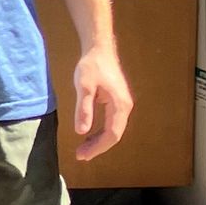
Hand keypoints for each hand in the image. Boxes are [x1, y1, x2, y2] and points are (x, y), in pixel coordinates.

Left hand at [72, 44, 132, 159]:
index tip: (82, 155)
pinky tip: (89, 135)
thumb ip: (84, 109)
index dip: (97, 147)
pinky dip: (100, 131)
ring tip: (83, 149)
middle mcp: (125, 107)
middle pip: (114, 135)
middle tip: (80, 155)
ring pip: (113, 129)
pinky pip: (111, 122)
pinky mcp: (117, 101)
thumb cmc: (91, 65)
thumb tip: (82, 131)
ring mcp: (122, 104)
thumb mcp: (84, 87)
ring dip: (99, 140)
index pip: (112, 134)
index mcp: (120, 105)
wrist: (99, 48)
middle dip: (98, 147)